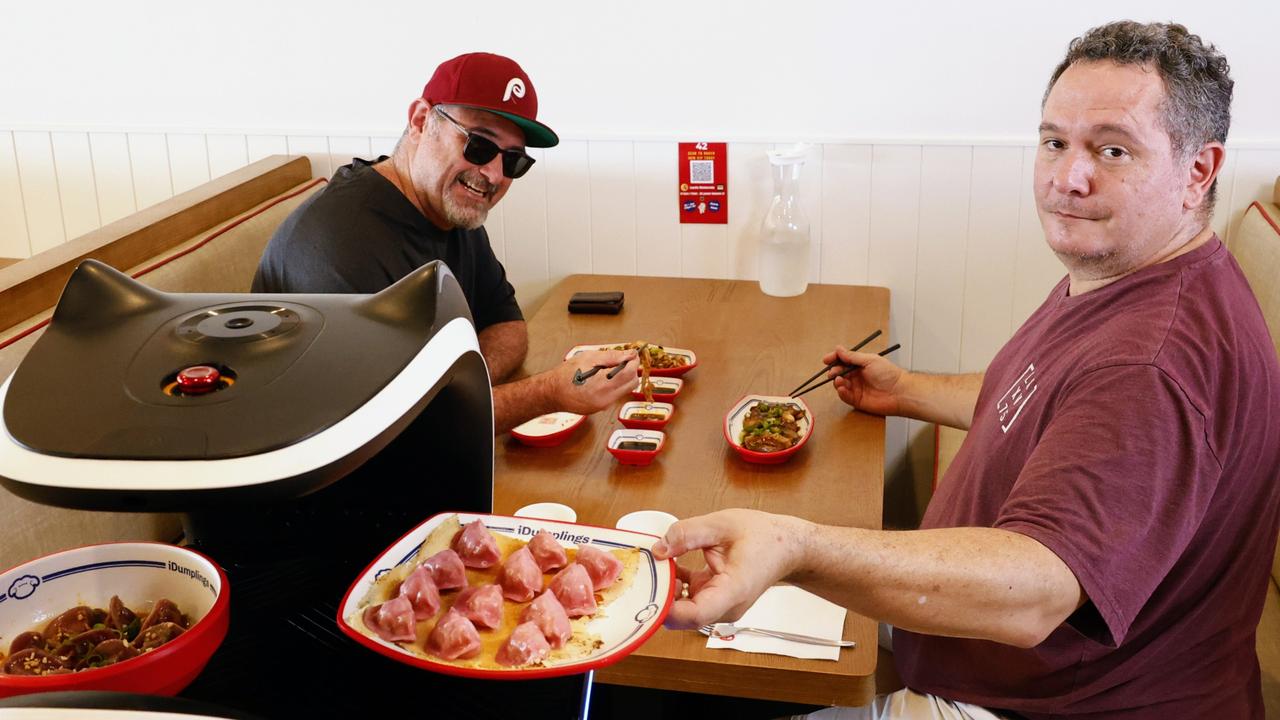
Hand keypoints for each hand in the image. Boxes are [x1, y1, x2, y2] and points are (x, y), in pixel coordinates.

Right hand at [551, 349, 637, 413]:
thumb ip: (612, 356)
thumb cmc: (565, 375)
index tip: (631, 355)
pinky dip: (614, 386)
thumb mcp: (589, 358)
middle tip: (622, 361)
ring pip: (625, 390)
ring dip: (623, 378)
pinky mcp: (601, 409)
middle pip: (632, 384)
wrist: (551, 393)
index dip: (633, 361)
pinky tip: (603, 379)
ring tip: (608, 369)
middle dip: (631, 371)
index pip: (630, 372)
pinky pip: (615, 396)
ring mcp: (604, 405)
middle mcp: (606, 398)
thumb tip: (629, 354)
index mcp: (603, 384)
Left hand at [651, 509, 810, 628]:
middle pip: (682, 615)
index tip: (650, 587)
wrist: (787, 548)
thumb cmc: (764, 538)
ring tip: (660, 562)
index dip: (666, 607)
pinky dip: (675, 585)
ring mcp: (719, 606)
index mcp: (732, 591)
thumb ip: (688, 534)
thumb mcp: (722, 525)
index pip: (694, 615)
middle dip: (661, 594)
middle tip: (649, 567)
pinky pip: (687, 600)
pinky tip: (671, 564)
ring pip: (682, 610)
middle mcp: (726, 607)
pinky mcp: (714, 599)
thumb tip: (658, 549)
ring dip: (667, 589)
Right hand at [821, 345, 905, 415]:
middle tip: (832, 372)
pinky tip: (842, 388)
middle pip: (839, 372)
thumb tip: (838, 349)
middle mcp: (857, 376)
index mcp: (860, 365)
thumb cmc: (889, 374)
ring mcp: (856, 388)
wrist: (899, 392)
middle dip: (834, 371)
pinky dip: (841, 392)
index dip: (834, 359)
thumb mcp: (869, 360)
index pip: (843, 360)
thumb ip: (852, 356)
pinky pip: (844, 396)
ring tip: (840, 380)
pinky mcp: (856, 400)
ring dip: (837, 382)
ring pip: (840, 384)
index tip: (826, 360)